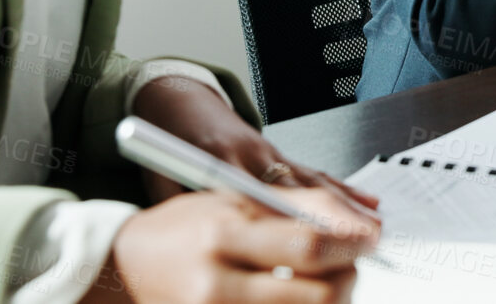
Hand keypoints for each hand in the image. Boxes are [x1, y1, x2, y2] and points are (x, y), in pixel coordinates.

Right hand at [82, 186, 378, 302]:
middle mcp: (217, 286)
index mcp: (222, 237)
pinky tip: (298, 296)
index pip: (308, 247)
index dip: (352, 245)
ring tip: (324, 280)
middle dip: (348, 278)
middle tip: (351, 263)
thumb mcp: (233, 201)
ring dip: (330, 299)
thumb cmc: (183, 230)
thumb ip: (297, 207)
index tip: (372, 238)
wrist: (123, 271)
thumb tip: (360, 222)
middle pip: (318, 296)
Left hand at [131, 77, 379, 217]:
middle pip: (297, 190)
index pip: (256, 195)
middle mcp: (252, 153)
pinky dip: (342, 188)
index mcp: (220, 159)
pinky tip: (368, 201)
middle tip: (359, 239)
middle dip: (329, 217)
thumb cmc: (167, 142)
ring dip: (345, 206)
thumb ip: (173, 208)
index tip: (306, 241)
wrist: (175, 101)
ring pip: (313, 182)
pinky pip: (315, 172)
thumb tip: (182, 245)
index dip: (283, 219)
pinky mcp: (280, 153)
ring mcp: (270, 152)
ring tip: (374, 227)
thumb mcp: (157, 177)